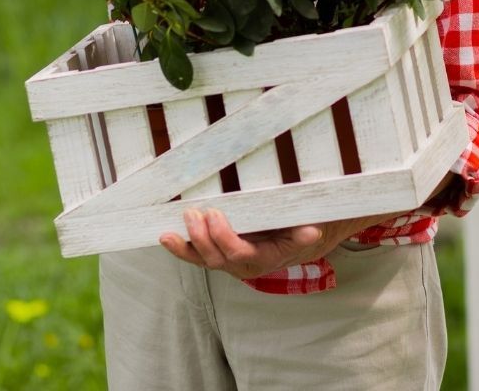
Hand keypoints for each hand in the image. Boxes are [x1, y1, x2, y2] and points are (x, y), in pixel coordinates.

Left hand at [159, 207, 396, 279]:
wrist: (302, 236)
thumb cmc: (303, 226)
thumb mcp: (310, 225)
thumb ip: (307, 231)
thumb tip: (312, 231)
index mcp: (265, 258)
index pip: (239, 254)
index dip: (224, 237)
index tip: (215, 213)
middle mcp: (245, 265)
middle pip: (217, 259)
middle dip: (202, 237)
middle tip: (194, 212)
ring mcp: (230, 261)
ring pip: (204, 260)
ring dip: (186, 246)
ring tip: (170, 232)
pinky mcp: (221, 252)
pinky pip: (199, 254)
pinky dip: (182, 247)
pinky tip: (166, 236)